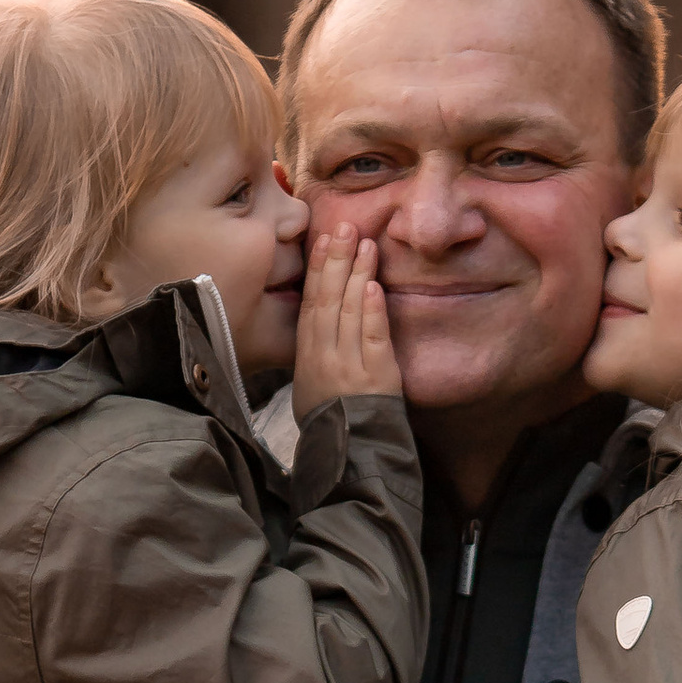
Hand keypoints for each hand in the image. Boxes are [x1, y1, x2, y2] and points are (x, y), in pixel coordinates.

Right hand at [292, 228, 399, 415]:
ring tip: (365, 244)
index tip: (324, 240)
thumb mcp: (308, 384)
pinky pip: (372, 337)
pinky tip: (374, 285)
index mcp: (306, 356)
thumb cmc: (329, 421)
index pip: (311, 304)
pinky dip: (372, 310)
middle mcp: (324, 356)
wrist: (348, 456)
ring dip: (357, 274)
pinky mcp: (376, 376)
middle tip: (346, 226)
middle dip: (336, 260)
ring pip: (350, 312)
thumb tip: (320, 313)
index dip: (317, 270)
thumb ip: (314, 349)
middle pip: (328, 300)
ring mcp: (349, 365)